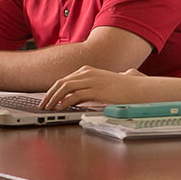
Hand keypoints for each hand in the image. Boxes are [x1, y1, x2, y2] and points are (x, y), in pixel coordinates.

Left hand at [40, 66, 160, 109]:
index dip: (53, 90)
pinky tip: (60, 108)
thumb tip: (92, 90)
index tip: (46, 99)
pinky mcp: (95, 90)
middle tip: (42, 105)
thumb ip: (97, 85)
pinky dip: (65, 102)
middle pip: (61, 83)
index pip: (64, 80)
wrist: (138, 89)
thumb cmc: (126, 88)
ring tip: (48, 108)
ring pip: (65, 88)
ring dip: (53, 99)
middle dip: (49, 95)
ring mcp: (91, 80)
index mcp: (88, 70)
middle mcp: (87, 73)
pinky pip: (75, 96)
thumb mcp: (108, 83)